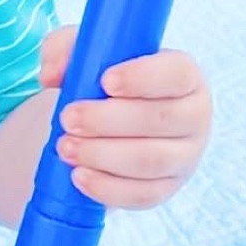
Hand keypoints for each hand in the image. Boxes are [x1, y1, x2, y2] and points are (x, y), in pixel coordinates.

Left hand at [40, 25, 211, 209]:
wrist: (112, 125)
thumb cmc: (104, 81)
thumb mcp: (85, 55)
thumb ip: (66, 50)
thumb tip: (51, 74)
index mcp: (184, 76)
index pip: (177, 74)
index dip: (143, 78)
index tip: (105, 81)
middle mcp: (194, 117)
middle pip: (160, 120)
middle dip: (108, 121)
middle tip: (67, 118)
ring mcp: (184, 157)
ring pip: (150, 161)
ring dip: (103, 155)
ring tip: (64, 147)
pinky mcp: (166, 188)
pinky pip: (142, 194)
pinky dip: (108, 188)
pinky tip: (78, 176)